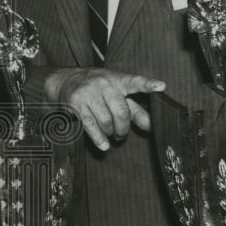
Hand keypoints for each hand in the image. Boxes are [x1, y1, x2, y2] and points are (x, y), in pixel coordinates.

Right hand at [44, 67, 164, 150]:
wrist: (64, 81)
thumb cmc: (97, 89)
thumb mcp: (116, 94)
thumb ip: (135, 110)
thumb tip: (151, 125)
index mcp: (117, 80)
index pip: (135, 81)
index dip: (148, 85)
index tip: (161, 86)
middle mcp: (104, 84)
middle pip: (121, 111)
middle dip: (123, 128)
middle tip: (122, 134)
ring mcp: (89, 93)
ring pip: (106, 121)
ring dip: (110, 132)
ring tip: (109, 133)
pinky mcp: (76, 103)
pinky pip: (90, 125)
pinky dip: (99, 139)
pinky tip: (104, 146)